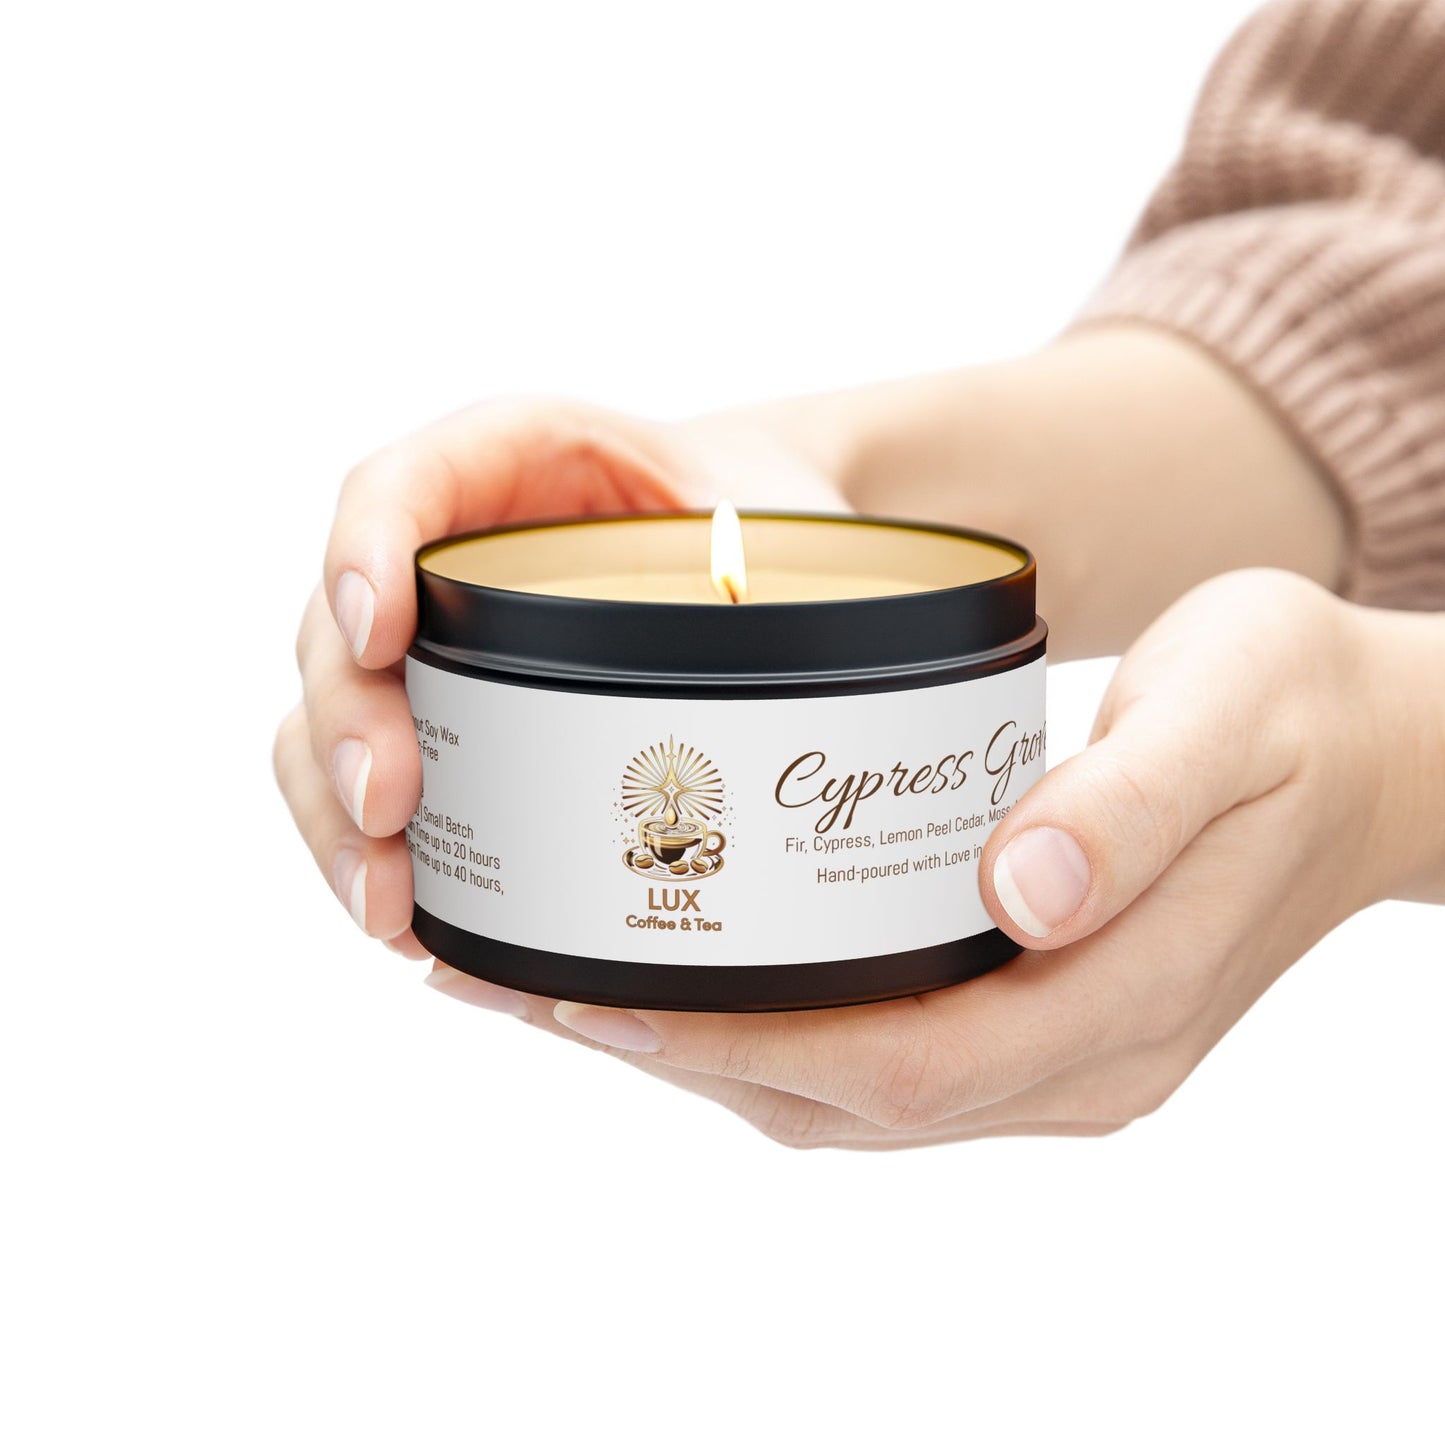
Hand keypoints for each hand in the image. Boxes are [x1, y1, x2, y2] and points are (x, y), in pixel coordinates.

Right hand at [273, 398, 850, 949]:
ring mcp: (431, 639)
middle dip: (347, 725)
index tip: (381, 632)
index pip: (400, 486)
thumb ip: (780, 563)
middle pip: (339, 627)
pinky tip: (407, 919)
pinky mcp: (443, 716)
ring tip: (386, 909)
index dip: (363, 552)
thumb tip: (806, 663)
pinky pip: (365, 780)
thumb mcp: (776, 513)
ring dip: (334, 816)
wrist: (752, 545)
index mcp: (512, 460)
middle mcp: (446, 549)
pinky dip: (367, 851)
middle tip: (388, 811)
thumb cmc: (755, 514)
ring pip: (326, 719)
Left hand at [427, 569, 1444, 1147]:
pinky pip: (881, 1061)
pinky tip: (705, 980)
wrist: (1373, 752)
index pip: (888, 1067)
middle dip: (672, 1058)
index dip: (727, 1046)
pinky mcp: (1047, 1024)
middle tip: (523, 988)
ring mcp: (1064, 1059)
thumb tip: (1015, 890)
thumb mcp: (1228, 712)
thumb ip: (1129, 805)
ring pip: (848, 1099)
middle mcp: (1081, 1065)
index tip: (589, 996)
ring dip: (705, 1056)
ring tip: (574, 989)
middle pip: (838, 1104)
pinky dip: (773, 1036)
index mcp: (1121, 1006)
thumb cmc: (1295, 712)